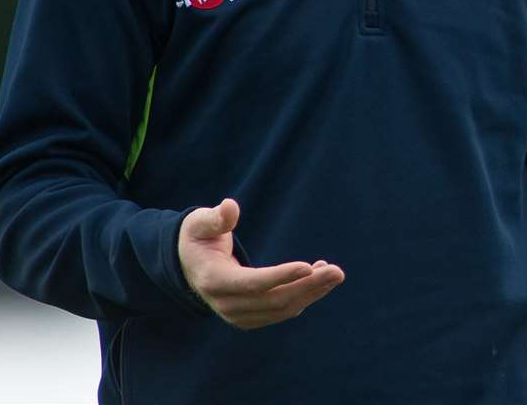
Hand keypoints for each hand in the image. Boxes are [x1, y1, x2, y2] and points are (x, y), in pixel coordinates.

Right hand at [177, 198, 344, 328]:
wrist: (189, 266)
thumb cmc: (198, 238)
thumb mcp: (199, 223)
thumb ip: (216, 217)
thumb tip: (231, 206)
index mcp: (212, 279)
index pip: (251, 283)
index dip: (279, 276)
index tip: (307, 266)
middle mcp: (225, 303)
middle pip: (273, 300)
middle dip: (308, 286)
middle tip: (337, 271)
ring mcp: (238, 315)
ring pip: (281, 310)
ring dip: (311, 293)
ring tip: (334, 273)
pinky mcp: (249, 318)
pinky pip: (281, 311)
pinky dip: (304, 297)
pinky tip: (319, 278)